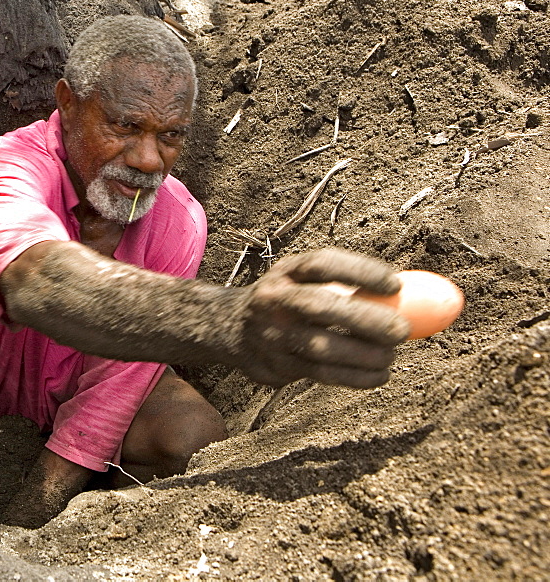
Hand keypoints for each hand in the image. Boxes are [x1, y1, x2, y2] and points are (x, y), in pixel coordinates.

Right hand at [237, 249, 410, 387]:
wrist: (230, 328)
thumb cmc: (290, 301)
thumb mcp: (303, 281)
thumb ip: (345, 286)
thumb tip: (412, 297)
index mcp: (286, 272)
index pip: (322, 264)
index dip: (360, 271)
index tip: (396, 284)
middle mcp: (273, 299)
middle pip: (320, 305)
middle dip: (365, 318)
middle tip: (401, 331)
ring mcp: (271, 334)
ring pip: (321, 346)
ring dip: (363, 354)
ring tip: (390, 356)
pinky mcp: (274, 365)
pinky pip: (320, 374)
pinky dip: (355, 377)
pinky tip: (378, 375)